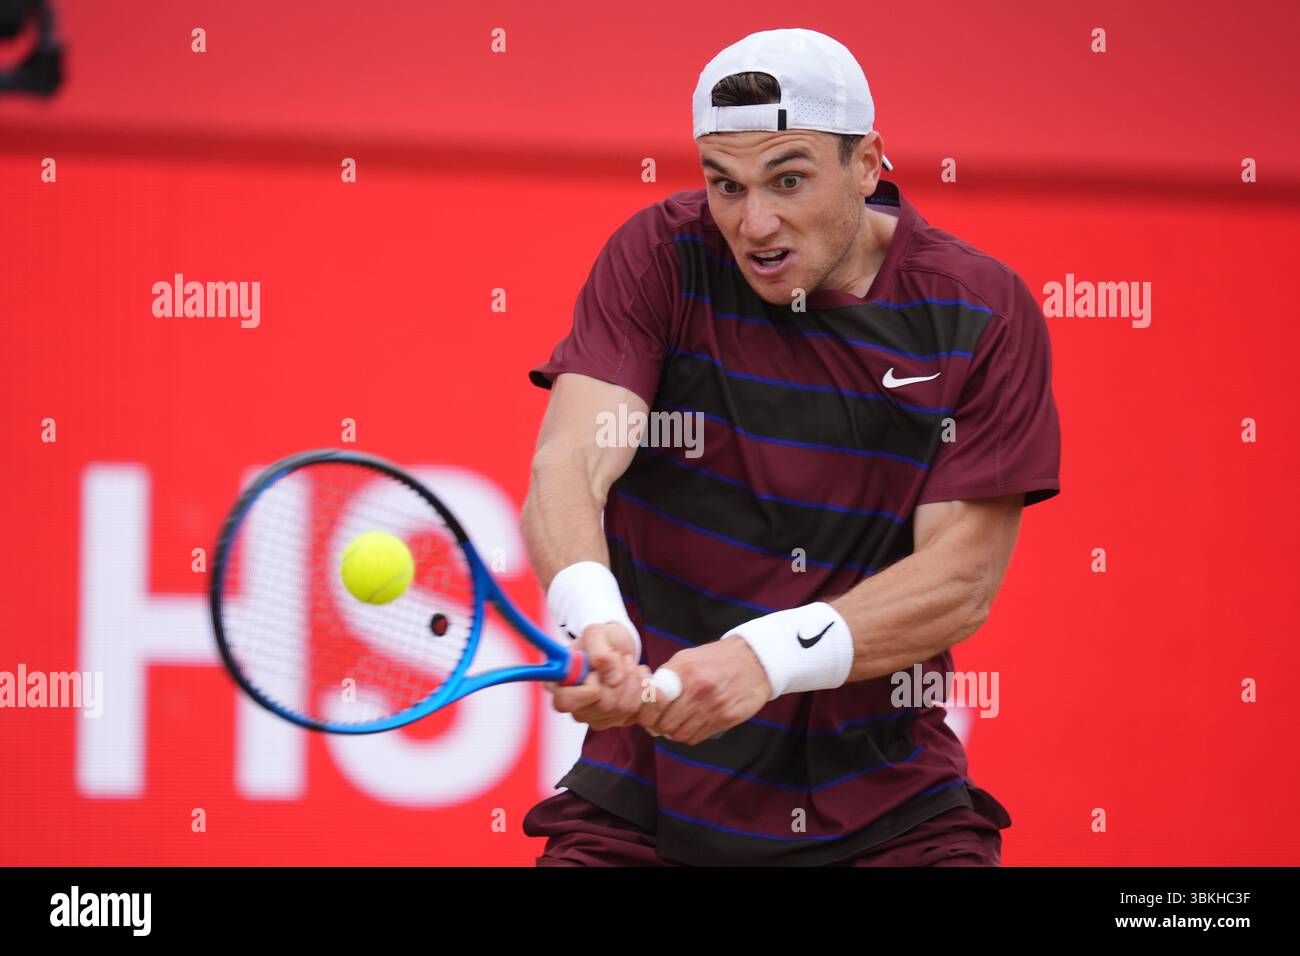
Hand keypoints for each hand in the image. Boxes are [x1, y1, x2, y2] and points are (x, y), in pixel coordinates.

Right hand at [542, 622, 646, 730]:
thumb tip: (614, 679)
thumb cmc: (601, 640)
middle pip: (602, 706)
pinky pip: (636, 711)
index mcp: (558, 685)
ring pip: (622, 708)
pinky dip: (642, 689)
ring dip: (632, 680)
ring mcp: (594, 716)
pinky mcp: (614, 720)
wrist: (617, 647)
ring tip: (628, 663)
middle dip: (619, 678)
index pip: (566, 701)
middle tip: (619, 658)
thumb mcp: (596, 633)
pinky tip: (636, 676)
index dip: (589, 687)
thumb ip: (599, 652)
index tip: (596, 671)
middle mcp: (573, 706)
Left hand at [638, 635, 771, 744]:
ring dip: (675, 733)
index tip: (648, 716)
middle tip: (661, 724)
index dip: (647, 714)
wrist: (755, 660)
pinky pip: (699, 736)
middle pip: (666, 724)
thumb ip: (667, 675)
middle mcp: (698, 689)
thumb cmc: (717, 659)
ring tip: (677, 725)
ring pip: (681, 734)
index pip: (655, 703)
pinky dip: (691, 735)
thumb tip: (648, 696)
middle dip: (660, 727)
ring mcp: (713, 705)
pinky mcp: (727, 718)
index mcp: (685, 671)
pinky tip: (693, 726)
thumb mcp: (688, 658)